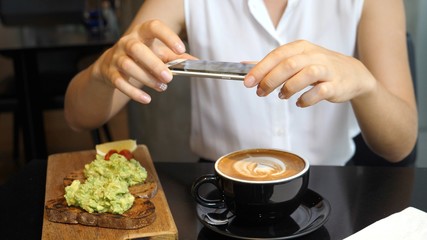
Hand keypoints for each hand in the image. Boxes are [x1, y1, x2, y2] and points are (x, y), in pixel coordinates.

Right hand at [94, 20, 193, 102]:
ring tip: (162, 87)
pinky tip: (146, 99)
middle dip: (154, 64)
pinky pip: (119, 82)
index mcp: (142, 33)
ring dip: (146, 79)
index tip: (181, 48)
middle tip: (169, 77)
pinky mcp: (110, 73)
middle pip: (137, 49)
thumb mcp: (158, 53)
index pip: (153, 27)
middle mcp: (127, 42)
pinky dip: (133, 92)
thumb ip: (176, 57)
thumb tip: (196, 62)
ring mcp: (116, 57)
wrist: (112, 64)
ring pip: (128, 66)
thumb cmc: (141, 56)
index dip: (167, 36)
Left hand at [244, 40, 375, 106]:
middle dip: (270, 80)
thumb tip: (245, 65)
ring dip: (288, 88)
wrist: (352, 75)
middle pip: (288, 65)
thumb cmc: (318, 68)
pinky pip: (320, 91)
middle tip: (261, 92)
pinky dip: (306, 99)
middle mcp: (314, 55)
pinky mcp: (335, 84)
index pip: (277, 55)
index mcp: (301, 48)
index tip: (248, 82)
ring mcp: (326, 70)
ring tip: (282, 96)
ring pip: (305, 75)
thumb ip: (271, 64)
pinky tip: (300, 103)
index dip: (260, 69)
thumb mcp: (295, 60)